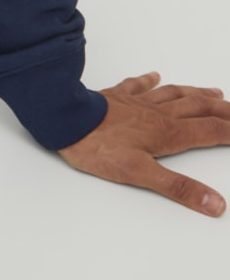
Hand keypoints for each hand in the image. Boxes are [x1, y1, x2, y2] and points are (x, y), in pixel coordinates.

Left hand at [57, 71, 229, 215]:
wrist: (65, 120)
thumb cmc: (99, 148)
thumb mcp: (141, 175)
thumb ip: (179, 188)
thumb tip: (215, 203)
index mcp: (167, 133)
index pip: (210, 132)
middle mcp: (157, 114)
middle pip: (199, 109)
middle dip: (223, 111)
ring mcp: (137, 103)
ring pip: (175, 94)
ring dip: (197, 94)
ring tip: (214, 93)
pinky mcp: (116, 97)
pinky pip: (138, 85)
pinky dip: (150, 80)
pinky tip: (155, 75)